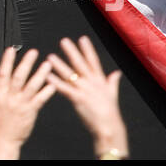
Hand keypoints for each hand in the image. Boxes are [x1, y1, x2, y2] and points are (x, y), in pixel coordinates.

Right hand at [0, 46, 55, 159]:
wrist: (2, 143)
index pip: (2, 74)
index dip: (7, 61)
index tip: (11, 50)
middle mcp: (10, 98)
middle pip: (19, 77)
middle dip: (26, 63)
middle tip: (33, 53)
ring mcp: (21, 105)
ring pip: (32, 86)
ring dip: (40, 74)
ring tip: (47, 64)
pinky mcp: (30, 112)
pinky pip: (40, 100)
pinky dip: (47, 91)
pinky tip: (52, 84)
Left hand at [46, 36, 127, 157]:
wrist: (109, 128)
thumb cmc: (110, 112)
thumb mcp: (112, 94)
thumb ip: (113, 82)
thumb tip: (116, 73)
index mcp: (100, 80)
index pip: (93, 61)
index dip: (88, 49)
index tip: (82, 38)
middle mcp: (92, 83)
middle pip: (80, 64)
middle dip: (72, 52)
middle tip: (63, 41)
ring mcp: (85, 90)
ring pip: (70, 74)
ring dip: (59, 65)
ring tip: (50, 57)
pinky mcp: (78, 99)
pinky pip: (65, 89)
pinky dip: (56, 82)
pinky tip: (49, 76)